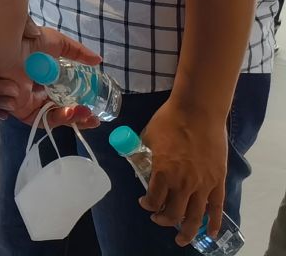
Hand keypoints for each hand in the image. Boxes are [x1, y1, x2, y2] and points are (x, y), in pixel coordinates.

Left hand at [27, 24, 102, 128]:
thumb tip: (99, 60)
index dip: (80, 113)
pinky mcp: (17, 109)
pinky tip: (63, 110)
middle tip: (92, 118)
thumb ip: (77, 52)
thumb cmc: (28, 41)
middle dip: (76, 119)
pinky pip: (35, 119)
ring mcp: (26, 104)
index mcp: (45, 85)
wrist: (6, 44)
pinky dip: (48, 116)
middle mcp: (35, 96)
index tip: (96, 118)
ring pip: (50, 119)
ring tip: (77, 110)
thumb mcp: (56, 43)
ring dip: (65, 116)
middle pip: (59, 116)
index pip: (64, 105)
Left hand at [138, 101, 228, 245]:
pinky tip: (210, 233)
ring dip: (187, 231)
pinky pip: (217, 208)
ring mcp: (203, 185)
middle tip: (159, 220)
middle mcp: (183, 184)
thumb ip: (143, 154)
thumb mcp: (147, 137)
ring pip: (195, 217)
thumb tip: (135, 159)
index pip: (153, 201)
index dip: (147, 206)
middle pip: (173, 214)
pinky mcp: (218, 182)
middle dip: (164, 221)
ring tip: (182, 240)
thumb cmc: (169, 120)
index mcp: (163, 173)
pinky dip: (214, 223)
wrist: (198, 111)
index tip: (144, 203)